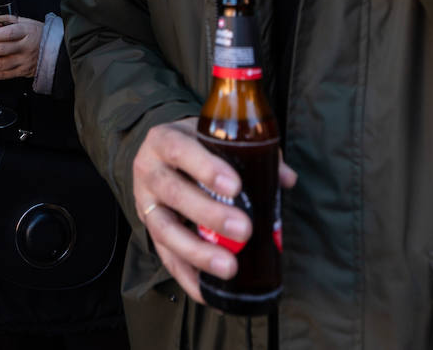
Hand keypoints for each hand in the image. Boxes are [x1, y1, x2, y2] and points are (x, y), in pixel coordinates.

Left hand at [0, 17, 41, 80]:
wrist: (57, 50)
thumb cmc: (39, 33)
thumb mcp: (27, 22)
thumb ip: (8, 19)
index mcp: (27, 31)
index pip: (9, 34)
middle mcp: (26, 47)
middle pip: (4, 50)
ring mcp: (25, 60)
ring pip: (4, 64)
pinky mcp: (24, 71)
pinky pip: (7, 75)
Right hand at [133, 118, 297, 304]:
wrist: (158, 156)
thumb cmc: (193, 146)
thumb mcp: (213, 138)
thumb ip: (251, 153)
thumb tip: (286, 179)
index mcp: (164, 140)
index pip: (180, 150)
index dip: (206, 169)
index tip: (235, 186)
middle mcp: (149, 171)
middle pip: (174, 193)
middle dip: (209, 214)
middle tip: (244, 230)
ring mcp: (146, 204)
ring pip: (165, 230)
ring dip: (198, 252)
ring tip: (229, 268)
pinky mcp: (150, 232)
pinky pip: (166, 259)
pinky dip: (188, 278)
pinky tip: (210, 294)